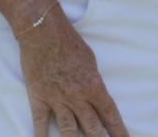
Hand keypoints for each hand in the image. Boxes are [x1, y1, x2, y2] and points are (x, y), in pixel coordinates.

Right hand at [18, 10, 128, 136]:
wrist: (42, 31)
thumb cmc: (69, 42)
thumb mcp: (90, 61)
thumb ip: (93, 82)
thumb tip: (97, 98)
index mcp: (93, 85)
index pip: (110, 114)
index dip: (119, 131)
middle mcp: (77, 95)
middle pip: (92, 127)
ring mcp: (57, 98)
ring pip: (69, 130)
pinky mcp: (38, 98)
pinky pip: (40, 123)